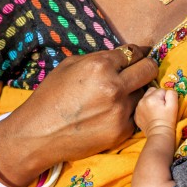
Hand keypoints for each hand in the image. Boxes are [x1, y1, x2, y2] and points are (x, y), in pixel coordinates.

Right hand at [0, 44, 157, 182]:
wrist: (38, 134)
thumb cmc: (50, 96)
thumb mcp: (70, 65)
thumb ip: (98, 58)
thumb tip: (121, 56)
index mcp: (100, 65)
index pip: (134, 52)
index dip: (137, 53)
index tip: (139, 55)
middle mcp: (114, 86)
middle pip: (149, 69)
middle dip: (146, 67)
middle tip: (140, 70)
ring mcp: (120, 110)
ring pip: (144, 93)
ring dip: (135, 91)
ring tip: (118, 95)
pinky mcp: (121, 131)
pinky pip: (134, 114)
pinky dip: (127, 112)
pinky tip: (111, 112)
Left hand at [135, 87, 177, 136]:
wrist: (159, 134)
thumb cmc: (168, 120)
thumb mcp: (174, 106)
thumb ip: (171, 94)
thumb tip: (167, 91)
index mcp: (151, 98)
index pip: (161, 90)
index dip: (166, 97)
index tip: (167, 105)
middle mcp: (142, 101)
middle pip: (152, 91)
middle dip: (157, 96)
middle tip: (161, 107)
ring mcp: (138, 108)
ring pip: (146, 98)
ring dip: (151, 102)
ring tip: (156, 111)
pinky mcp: (136, 115)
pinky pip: (142, 106)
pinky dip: (146, 108)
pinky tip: (151, 115)